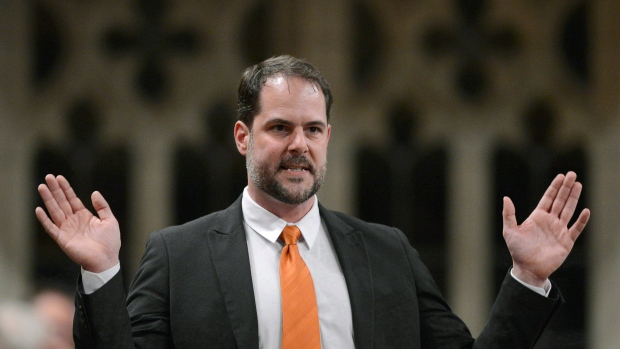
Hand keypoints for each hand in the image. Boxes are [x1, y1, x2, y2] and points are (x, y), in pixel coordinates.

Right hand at [35, 174, 120, 272]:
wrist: (106, 260)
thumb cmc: (110, 242)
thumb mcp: (110, 220)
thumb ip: (102, 206)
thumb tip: (94, 192)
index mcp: (84, 216)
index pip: (72, 199)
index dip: (66, 188)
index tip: (59, 178)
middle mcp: (73, 221)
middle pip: (61, 202)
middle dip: (55, 190)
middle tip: (48, 177)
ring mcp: (67, 229)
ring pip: (55, 211)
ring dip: (48, 199)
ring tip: (42, 187)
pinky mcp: (62, 239)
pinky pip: (51, 228)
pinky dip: (44, 219)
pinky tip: (39, 209)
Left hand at [502, 171, 589, 286]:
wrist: (528, 269)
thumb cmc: (518, 251)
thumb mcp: (510, 231)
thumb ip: (509, 215)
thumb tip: (506, 198)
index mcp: (537, 217)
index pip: (548, 198)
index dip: (554, 187)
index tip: (561, 176)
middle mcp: (550, 221)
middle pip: (560, 201)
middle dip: (566, 188)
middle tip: (572, 174)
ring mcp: (559, 230)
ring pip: (569, 211)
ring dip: (574, 198)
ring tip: (578, 185)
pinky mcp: (566, 241)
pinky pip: (576, 229)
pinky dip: (581, 221)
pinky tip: (585, 211)